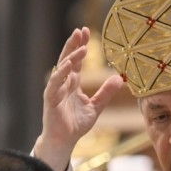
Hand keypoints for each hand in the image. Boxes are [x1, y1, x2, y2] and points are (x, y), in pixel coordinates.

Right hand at [33, 27, 124, 170]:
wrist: (64, 141)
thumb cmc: (76, 124)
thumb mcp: (96, 106)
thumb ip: (106, 92)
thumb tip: (119, 79)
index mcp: (73, 83)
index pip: (77, 60)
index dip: (81, 45)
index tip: (87, 32)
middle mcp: (63, 83)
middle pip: (68, 59)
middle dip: (74, 44)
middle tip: (81, 30)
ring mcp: (56, 90)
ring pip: (61, 68)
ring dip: (70, 56)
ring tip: (81, 46)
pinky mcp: (51, 99)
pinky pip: (55, 83)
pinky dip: (61, 73)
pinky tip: (69, 65)